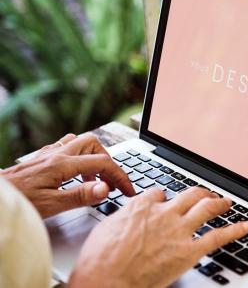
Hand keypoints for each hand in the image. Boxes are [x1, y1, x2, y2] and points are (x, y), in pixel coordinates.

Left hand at [1, 134, 134, 217]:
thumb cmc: (18, 202)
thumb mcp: (51, 205)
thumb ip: (80, 196)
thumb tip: (106, 188)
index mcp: (62, 164)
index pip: (102, 164)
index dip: (120, 177)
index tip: (128, 190)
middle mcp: (56, 154)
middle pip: (94, 143)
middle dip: (108, 161)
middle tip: (112, 182)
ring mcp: (48, 154)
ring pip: (80, 142)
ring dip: (93, 157)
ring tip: (95, 180)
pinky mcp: (41, 158)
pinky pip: (67, 148)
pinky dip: (79, 158)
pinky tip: (75, 174)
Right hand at [68, 187, 247, 287]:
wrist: (105, 281)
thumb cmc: (99, 260)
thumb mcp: (106, 228)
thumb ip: (125, 218)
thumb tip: (130, 216)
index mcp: (142, 206)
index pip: (160, 193)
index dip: (165, 197)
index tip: (168, 201)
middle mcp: (164, 213)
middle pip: (189, 195)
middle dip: (200, 193)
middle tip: (206, 194)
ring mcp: (178, 230)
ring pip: (206, 208)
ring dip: (219, 203)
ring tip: (226, 201)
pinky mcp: (189, 250)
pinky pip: (218, 237)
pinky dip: (234, 230)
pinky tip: (245, 227)